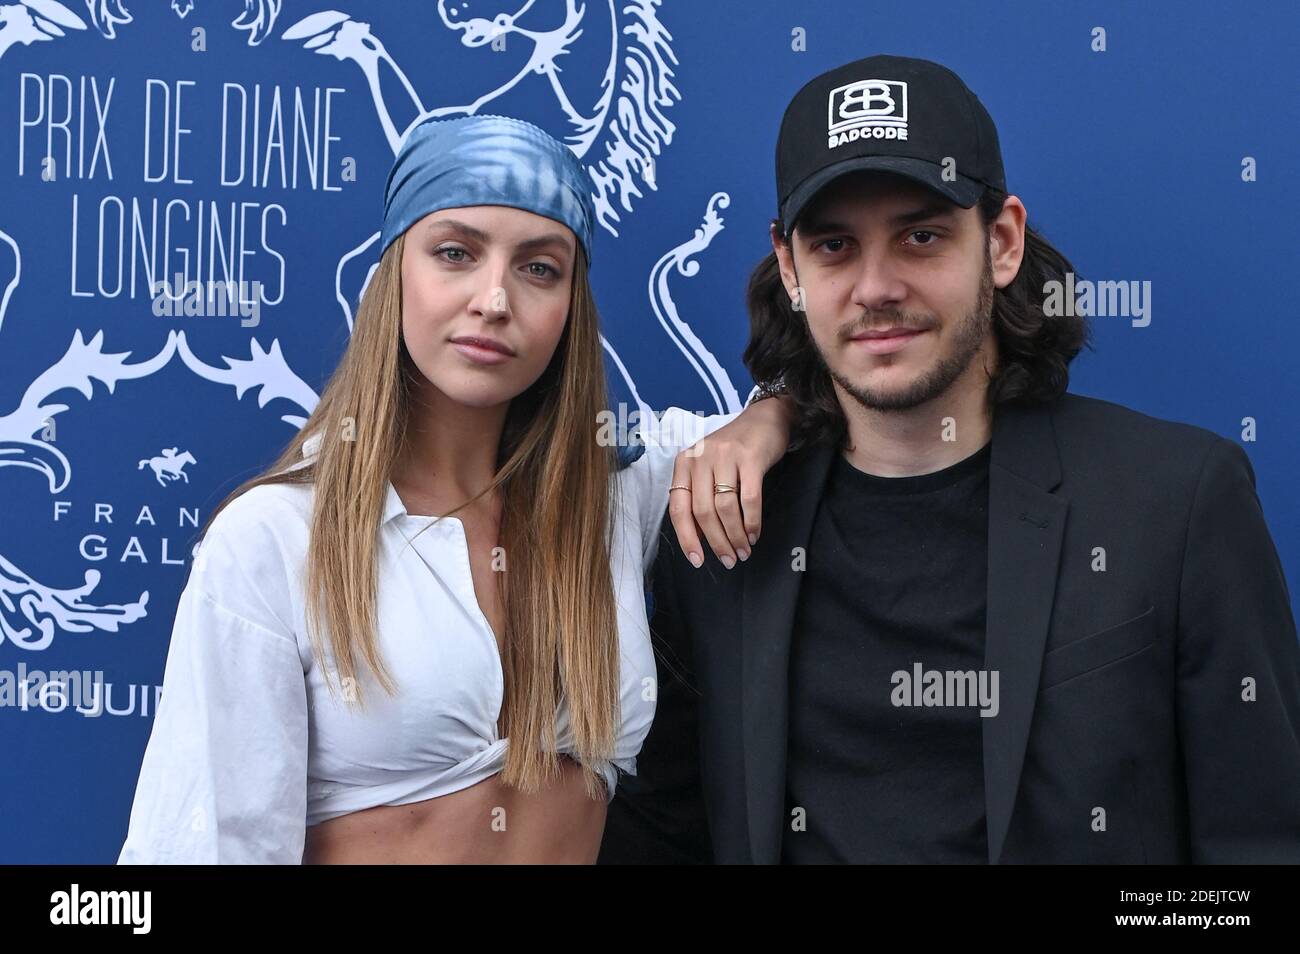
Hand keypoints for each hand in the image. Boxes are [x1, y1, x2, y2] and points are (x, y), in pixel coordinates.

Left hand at [668, 395, 792, 568]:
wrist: (764, 419)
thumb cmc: (734, 449)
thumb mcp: (708, 467)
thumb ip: (698, 497)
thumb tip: (696, 538)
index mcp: (684, 463)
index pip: (678, 507)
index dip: (686, 538)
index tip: (697, 560)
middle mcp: (700, 458)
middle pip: (702, 512)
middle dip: (716, 542)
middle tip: (729, 560)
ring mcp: (725, 456)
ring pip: (725, 508)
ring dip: (735, 536)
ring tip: (743, 551)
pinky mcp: (750, 458)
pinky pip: (749, 499)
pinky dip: (752, 521)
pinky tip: (754, 533)